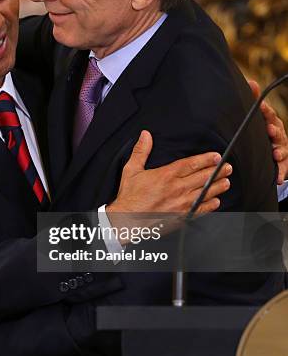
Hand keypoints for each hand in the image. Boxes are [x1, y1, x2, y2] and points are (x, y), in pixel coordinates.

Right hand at [107, 130, 230, 218]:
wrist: (127, 220)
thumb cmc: (129, 197)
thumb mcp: (131, 170)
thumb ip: (141, 151)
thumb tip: (145, 135)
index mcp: (166, 175)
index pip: (191, 164)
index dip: (206, 159)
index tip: (216, 156)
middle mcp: (176, 189)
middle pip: (202, 177)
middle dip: (217, 171)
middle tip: (227, 168)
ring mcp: (180, 204)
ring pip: (205, 193)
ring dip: (217, 187)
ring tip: (226, 182)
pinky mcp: (181, 217)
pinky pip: (200, 210)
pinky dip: (210, 205)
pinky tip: (216, 201)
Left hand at [248, 80, 287, 183]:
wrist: (272, 150)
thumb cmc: (262, 130)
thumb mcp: (258, 117)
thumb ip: (254, 100)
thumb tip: (251, 82)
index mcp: (270, 121)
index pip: (268, 114)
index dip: (264, 110)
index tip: (260, 107)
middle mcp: (278, 133)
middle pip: (278, 131)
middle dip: (275, 131)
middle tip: (270, 130)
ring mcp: (282, 148)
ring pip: (282, 149)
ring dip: (279, 151)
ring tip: (276, 154)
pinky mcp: (283, 163)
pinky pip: (283, 168)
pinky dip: (281, 173)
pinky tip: (277, 178)